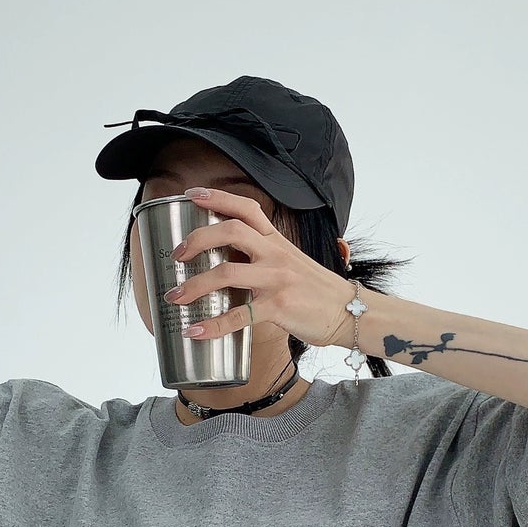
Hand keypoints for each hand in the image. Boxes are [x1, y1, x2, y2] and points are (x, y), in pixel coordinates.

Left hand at [161, 189, 354, 347]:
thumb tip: (234, 261)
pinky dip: (213, 325)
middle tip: (177, 254)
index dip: (217, 198)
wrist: (352, 312)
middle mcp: (276, 254)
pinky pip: (238, 316)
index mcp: (277, 241)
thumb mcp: (294, 263)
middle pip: (230, 231)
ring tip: (175, 296)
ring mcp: (277, 280)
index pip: (246, 208)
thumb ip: (267, 257)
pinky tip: (195, 331)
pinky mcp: (279, 307)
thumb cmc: (319, 291)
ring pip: (226, 273)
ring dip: (194, 285)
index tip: (192, 196)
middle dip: (197, 239)